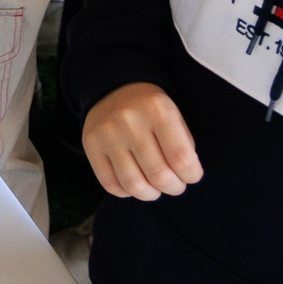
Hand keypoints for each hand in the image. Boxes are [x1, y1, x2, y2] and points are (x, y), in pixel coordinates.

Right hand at [82, 82, 202, 200]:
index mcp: (158, 110)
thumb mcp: (174, 116)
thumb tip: (183, 177)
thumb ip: (184, 146)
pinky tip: (135, 182)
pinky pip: (111, 185)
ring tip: (156, 188)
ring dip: (151, 194)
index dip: (192, 175)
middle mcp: (130, 120)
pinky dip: (127, 192)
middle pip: (159, 175)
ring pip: (134, 185)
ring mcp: (107, 133)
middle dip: (174, 188)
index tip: (191, 175)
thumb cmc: (151, 110)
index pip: (181, 159)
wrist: (114, 89)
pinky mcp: (90, 144)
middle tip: (175, 185)